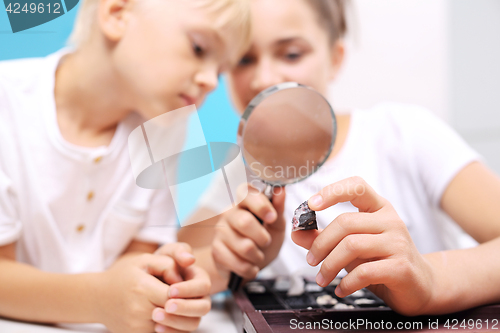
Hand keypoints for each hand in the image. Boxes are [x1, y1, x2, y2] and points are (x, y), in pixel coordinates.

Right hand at [95, 252, 179, 332]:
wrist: (98, 298)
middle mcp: (139, 311)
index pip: (174, 296)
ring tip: (180, 309)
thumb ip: (167, 264)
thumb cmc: (125, 276)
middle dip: (184, 307)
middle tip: (188, 299)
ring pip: (171, 328)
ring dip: (180, 320)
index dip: (184, 292)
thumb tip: (181, 279)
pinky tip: (171, 319)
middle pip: (175, 313)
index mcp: (142, 289)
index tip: (184, 288)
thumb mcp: (144, 260)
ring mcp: (137, 328)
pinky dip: (169, 329)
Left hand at [151, 243, 210, 332]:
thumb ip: (179, 251)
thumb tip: (190, 260)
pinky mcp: (182, 326)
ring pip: (194, 323)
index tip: (170, 290)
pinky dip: (171, 332)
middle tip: (166, 306)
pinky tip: (156, 327)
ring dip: (176, 322)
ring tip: (156, 317)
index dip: (188, 290)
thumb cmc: (161, 264)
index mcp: (200, 280)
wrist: (147, 280)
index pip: (203, 286)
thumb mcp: (168, 253)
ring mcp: (192, 314)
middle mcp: (200, 298)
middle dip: (185, 308)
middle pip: (203, 307)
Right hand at [212, 185, 285, 280]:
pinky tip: (251, 266)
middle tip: (266, 241)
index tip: (272, 217)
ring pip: (244, 246)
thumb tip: (281, 190)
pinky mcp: (216, 250)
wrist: (247, 264)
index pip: (246, 193)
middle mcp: (229, 213)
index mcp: (244, 202)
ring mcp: (220, 232)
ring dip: (258, 256)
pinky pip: (238, 263)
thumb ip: (278, 209)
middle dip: (262, 237)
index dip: (261, 205)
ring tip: (258, 255)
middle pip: (245, 222)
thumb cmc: (262, 239)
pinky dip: (250, 268)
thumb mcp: (276, 225)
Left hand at [292, 177, 433, 315]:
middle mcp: (390, 220)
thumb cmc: (381, 261)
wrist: (420, 286)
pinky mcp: (401, 267)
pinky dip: (346, 282)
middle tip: (310, 261)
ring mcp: (398, 243)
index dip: (332, 191)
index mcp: (378, 208)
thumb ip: (324, 237)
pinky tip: (340, 289)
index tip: (311, 204)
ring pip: (352, 245)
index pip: (356, 186)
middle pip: (345, 222)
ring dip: (329, 265)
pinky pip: (365, 271)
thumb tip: (296, 233)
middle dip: (321, 243)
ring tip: (321, 278)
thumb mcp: (351, 246)